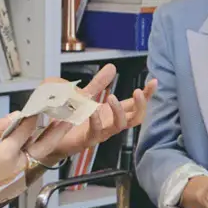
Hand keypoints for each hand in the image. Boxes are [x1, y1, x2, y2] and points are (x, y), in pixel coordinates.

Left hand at [28, 65, 156, 165]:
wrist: (53, 139)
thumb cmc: (73, 119)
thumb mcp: (86, 97)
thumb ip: (99, 83)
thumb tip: (112, 67)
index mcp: (112, 113)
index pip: (136, 105)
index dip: (147, 95)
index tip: (154, 82)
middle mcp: (111, 123)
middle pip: (135, 118)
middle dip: (141, 105)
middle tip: (138, 92)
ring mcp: (101, 133)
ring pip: (119, 126)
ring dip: (119, 111)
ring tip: (112, 97)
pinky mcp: (87, 139)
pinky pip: (97, 131)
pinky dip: (97, 120)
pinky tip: (94, 111)